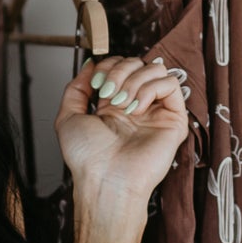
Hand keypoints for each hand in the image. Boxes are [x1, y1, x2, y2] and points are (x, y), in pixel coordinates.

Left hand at [54, 54, 188, 203]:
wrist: (104, 179)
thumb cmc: (87, 158)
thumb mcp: (68, 117)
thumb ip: (76, 88)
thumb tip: (90, 64)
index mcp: (114, 105)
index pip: (120, 65)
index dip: (108, 66)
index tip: (95, 85)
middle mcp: (136, 106)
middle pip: (138, 63)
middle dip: (119, 72)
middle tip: (108, 94)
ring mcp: (155, 112)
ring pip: (156, 69)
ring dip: (134, 81)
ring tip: (123, 104)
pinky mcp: (173, 120)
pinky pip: (171, 84)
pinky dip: (151, 89)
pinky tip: (137, 108)